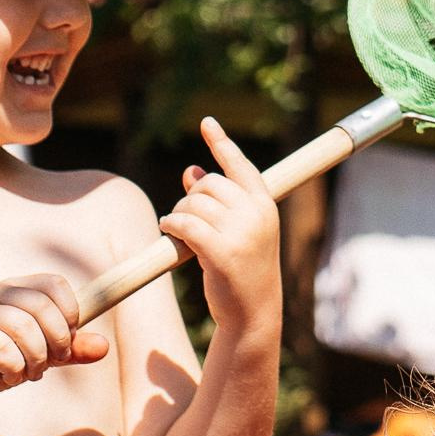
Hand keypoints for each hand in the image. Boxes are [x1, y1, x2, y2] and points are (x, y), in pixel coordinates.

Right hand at [0, 277, 108, 411]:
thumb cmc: (5, 362)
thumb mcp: (45, 354)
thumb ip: (72, 349)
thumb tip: (103, 347)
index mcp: (18, 287)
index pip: (55, 283)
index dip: (70, 312)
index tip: (68, 339)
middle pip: (41, 305)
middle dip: (57, 341)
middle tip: (52, 363)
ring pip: (22, 327)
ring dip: (34, 359)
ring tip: (29, 374)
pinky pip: (0, 348)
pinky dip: (13, 368)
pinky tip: (8, 377)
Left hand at [161, 118, 281, 329]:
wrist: (252, 313)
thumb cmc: (244, 269)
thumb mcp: (239, 231)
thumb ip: (217, 201)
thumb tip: (190, 171)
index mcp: (265, 204)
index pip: (240, 165)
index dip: (221, 143)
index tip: (207, 122)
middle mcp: (256, 213)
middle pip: (208, 184)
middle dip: (190, 198)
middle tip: (186, 220)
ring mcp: (240, 232)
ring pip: (192, 204)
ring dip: (178, 215)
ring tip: (180, 232)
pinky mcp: (221, 251)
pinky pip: (184, 224)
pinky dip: (171, 225)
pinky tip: (169, 232)